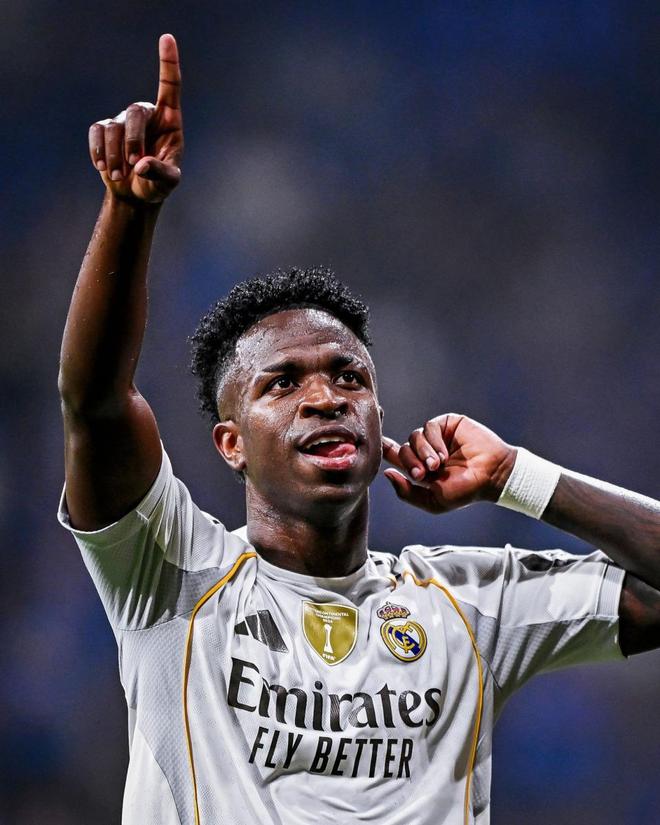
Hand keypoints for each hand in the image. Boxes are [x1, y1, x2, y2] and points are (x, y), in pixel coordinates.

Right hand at [88, 34, 182, 203]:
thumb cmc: (158, 184)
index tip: (167, 38)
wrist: (136, 194)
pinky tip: (102, 168)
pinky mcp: (104, 130)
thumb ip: (161, 173)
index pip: (170, 86)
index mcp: (169, 120)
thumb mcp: (167, 184)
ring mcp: (124, 120)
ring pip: (113, 127)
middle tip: (133, 164)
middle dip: (132, 140)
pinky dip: (98, 151)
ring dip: (114, 155)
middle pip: (135, 112)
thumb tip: (141, 165)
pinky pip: (97, 132)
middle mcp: (147, 114)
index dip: (168, 62)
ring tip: (117, 177)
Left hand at [382, 414, 515, 512]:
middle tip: (423, 473)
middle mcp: (426, 451)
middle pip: (403, 449)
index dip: (384, 450)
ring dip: (423, 453)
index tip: (376, 446)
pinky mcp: (447, 424)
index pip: (396, 457)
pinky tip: (444, 454)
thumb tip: (386, 474)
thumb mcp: (433, 501)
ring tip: (438, 465)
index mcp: (420, 468)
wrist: (492, 475)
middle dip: (409, 462)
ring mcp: (436, 437)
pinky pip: (429, 427)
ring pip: (414, 437)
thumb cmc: (465, 491)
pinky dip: (433, 441)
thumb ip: (407, 493)